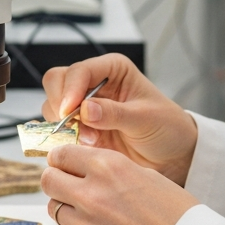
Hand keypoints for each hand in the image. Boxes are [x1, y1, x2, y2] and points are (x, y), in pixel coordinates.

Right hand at [41, 53, 197, 185]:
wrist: (171, 155)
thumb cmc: (166, 127)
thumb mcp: (145, 119)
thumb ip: (115, 113)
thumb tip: (86, 109)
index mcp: (113, 69)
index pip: (79, 71)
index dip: (70, 89)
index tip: (69, 111)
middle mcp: (94, 84)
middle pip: (57, 82)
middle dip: (60, 105)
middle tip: (75, 128)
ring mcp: (84, 107)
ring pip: (53, 107)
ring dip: (64, 126)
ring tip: (91, 141)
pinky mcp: (80, 128)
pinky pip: (57, 129)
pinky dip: (62, 139)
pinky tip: (82, 147)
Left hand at [42, 144, 199, 224]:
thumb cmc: (175, 215)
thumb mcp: (145, 175)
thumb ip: (110, 170)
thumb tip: (83, 168)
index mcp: (108, 167)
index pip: (61, 154)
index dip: (61, 159)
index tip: (64, 164)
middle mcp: (91, 193)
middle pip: (48, 180)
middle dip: (56, 181)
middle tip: (68, 187)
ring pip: (54, 209)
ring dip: (67, 209)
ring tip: (91, 214)